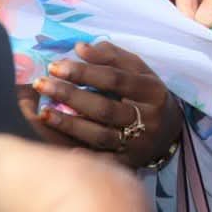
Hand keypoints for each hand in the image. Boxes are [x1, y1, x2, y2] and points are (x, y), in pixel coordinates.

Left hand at [31, 41, 180, 168]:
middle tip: (41, 84)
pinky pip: (102, 162)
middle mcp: (147, 119)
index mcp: (151, 90)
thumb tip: (79, 48)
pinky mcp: (128, 164)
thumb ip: (110, 56)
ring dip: (68, 124)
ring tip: (43, 113)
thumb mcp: (138, 69)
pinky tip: (61, 151)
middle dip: (70, 96)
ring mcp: (138, 144)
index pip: (114, 79)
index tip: (55, 66)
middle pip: (104, 108)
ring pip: (99, 135)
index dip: (83, 72)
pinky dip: (83, 157)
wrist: (169, 133)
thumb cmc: (146, 94)